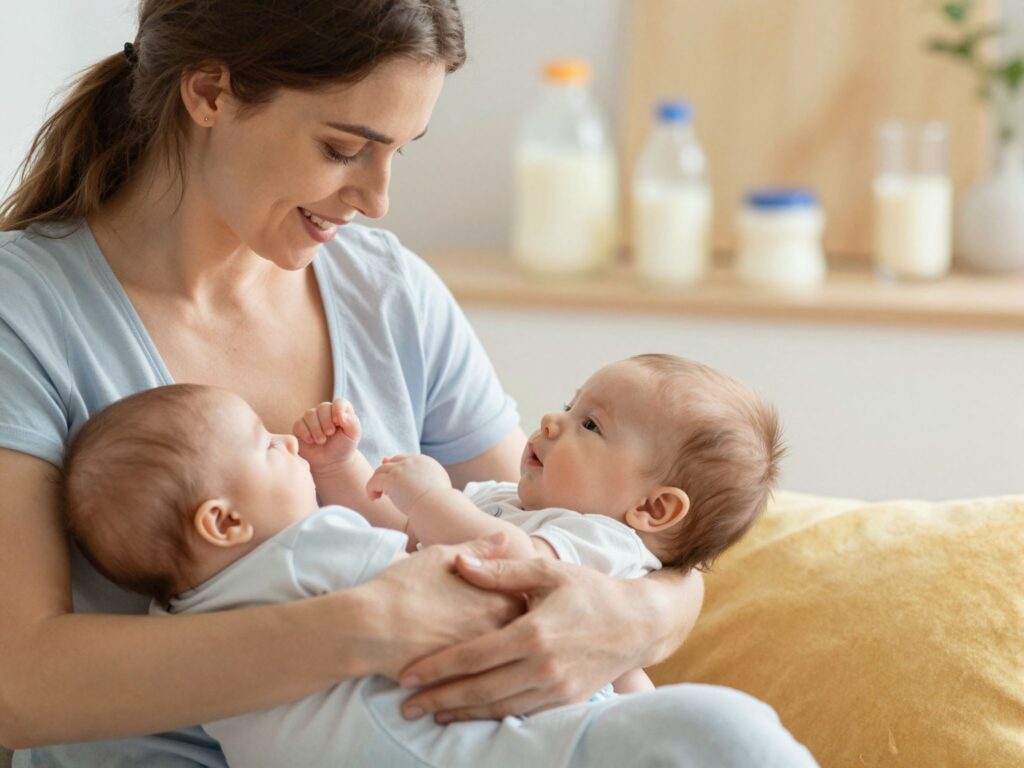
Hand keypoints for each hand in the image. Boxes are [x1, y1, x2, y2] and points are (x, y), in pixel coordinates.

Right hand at [293, 399, 359, 474]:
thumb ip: (352, 423)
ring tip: (322, 440)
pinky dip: (305, 432)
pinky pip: (299, 424)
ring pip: (309, 414)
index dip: (338, 410)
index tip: (339, 422)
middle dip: (326, 422)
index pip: (339, 402)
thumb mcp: (353, 435)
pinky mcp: (299, 427)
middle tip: (330, 434)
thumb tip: (342, 415)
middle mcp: (325, 411)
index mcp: (340, 410)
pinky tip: (311, 441)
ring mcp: (311, 418)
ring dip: (316, 429)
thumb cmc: (343, 446)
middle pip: (323, 407)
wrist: (331, 462)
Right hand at [350, 533, 522, 680]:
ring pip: (503, 662)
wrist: (369, 628)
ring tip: (477, 644)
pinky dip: (479, 676)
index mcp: (496, 601)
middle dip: (515, 631)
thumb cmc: (402, 586)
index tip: (508, 598)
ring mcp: (479, 662)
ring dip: (498, 655)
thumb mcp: (441, 557)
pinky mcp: (460, 683)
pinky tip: (467, 669)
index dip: (519, 600)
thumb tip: (505, 537)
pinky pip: (481, 684)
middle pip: (522, 636)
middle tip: (496, 623)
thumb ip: (479, 549)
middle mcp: (495, 634)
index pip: (529, 604)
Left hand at [366, 454, 451, 512]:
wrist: (438, 506)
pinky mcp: (391, 480)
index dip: (397, 469)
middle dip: (386, 473)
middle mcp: (412, 461)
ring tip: (377, 495)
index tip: (394, 482)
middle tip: (384, 488)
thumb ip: (427, 478)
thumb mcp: (439, 484)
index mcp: (425, 462)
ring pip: (380, 470)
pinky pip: (373, 481)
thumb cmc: (440, 503)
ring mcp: (401, 469)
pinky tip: (373, 498)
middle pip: (392, 462)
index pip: (406, 460)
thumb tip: (413, 479)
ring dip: (377, 482)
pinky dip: (370, 489)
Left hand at [395, 559, 700, 721]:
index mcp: (534, 632)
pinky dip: (492, 717)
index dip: (437, 667)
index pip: (474, 656)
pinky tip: (470, 715)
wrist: (639, 624)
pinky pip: (521, 713)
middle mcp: (543, 667)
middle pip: (479, 690)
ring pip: (498, 707)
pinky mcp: (567, 701)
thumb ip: (501, 570)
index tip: (407, 674)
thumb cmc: (590, 592)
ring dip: (461, 713)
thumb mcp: (548, 572)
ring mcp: (556, 688)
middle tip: (405, 705)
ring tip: (430, 713)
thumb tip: (460, 561)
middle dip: (439, 699)